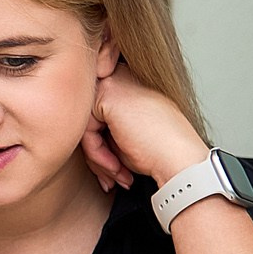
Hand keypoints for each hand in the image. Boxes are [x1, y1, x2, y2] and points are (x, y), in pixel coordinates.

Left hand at [82, 62, 209, 190]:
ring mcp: (114, 81)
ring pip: (83, 125)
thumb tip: (71, 133)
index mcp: (127, 85)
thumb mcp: (123, 137)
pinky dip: (97, 155)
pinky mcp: (108, 92)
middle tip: (112, 176)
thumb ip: (99, 128)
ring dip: (97, 158)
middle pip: (86, 119)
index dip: (101, 147)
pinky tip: (116, 167)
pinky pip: (85, 130)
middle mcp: (120, 77)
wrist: (181, 161)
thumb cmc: (159, 152)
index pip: (95, 116)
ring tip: (117, 174)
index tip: (114, 170)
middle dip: (95, 154)